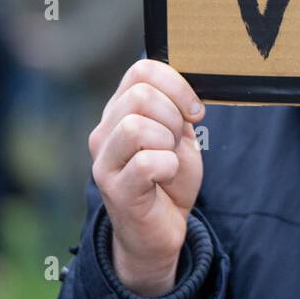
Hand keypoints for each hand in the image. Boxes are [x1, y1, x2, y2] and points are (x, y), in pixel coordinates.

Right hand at [88, 60, 204, 295]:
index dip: (177, 85)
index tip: (194, 111)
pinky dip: (168, 166)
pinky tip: (165, 177)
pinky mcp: (115, 189)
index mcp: (120, 110)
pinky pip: (147, 162)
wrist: (162, 227)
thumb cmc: (170, 177)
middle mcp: (105, 131)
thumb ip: (177, 106)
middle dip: (174, 116)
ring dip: (168, 141)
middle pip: (140, 95)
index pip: (141, 71)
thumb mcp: (179, 134)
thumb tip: (187, 83)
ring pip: (136, 126)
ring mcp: (104, 161)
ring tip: (169, 158)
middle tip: (178, 140)